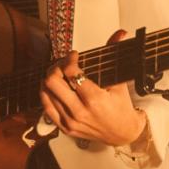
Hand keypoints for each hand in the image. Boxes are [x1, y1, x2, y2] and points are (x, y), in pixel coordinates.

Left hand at [40, 30, 145, 145]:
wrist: (122, 134)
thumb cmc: (122, 109)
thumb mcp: (120, 82)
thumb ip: (116, 54)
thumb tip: (120, 34)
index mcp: (94, 99)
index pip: (70, 72)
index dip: (69, 59)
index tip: (74, 56)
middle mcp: (80, 112)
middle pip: (52, 81)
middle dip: (56, 67)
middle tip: (63, 65)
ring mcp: (70, 121)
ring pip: (46, 93)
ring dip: (50, 80)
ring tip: (59, 75)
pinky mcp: (65, 128)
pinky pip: (46, 107)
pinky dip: (47, 94)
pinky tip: (54, 88)